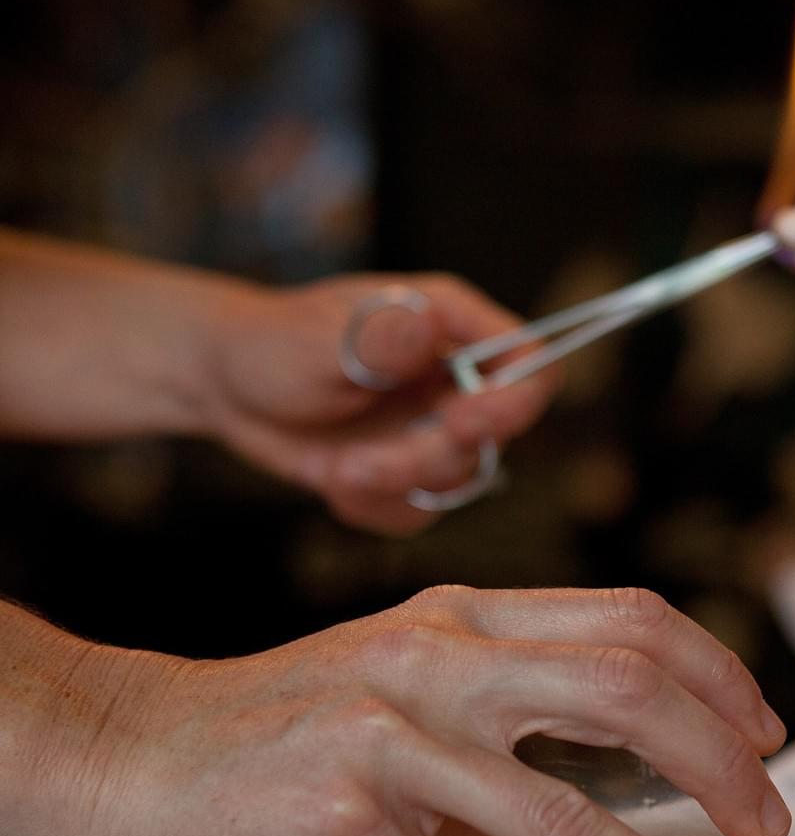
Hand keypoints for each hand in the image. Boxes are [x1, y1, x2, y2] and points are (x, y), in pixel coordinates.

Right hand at [71, 588, 789, 835]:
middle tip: (769, 833)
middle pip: (626, 690)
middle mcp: (435, 660)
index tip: (767, 740)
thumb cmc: (270, 732)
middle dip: (722, 765)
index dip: (719, 677)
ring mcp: (386, 736)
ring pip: (560, 815)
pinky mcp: (337, 821)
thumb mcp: (391, 696)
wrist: (129, 752)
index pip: (629, 620)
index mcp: (461, 620)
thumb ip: (486, 757)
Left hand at [199, 273, 556, 532]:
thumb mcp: (318, 333)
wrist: (224, 384)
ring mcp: (431, 429)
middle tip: (362, 464)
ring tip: (339, 472)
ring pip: (456, 482)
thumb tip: (426, 332)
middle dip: (429, 460)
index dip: (515, 402)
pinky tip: (335, 483)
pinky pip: (418, 511)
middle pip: (495, 437)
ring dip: (397, 488)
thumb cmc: (273, 339)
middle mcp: (454, 378)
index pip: (528, 363)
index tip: (460, 425)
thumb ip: (377, 337)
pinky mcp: (405, 472)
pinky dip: (376, 509)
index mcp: (451, 325)